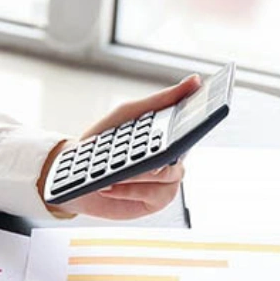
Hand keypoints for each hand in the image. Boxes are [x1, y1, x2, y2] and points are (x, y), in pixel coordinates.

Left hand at [38, 76, 201, 219]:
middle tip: (142, 153)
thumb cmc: (105, 138)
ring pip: (167, 175)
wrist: (76, 172)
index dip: (203, 121)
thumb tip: (196, 79)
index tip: (201, 114)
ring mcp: (167, 182)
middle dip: (157, 153)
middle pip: (181, 154)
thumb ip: (161, 99)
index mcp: (171, 136)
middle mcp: (174, 159)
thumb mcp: (130, 113)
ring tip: (113, 171)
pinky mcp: (156, 201)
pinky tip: (110, 185)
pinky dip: (129, 189)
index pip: (193, 128)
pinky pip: (153, 194)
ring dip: (136, 173)